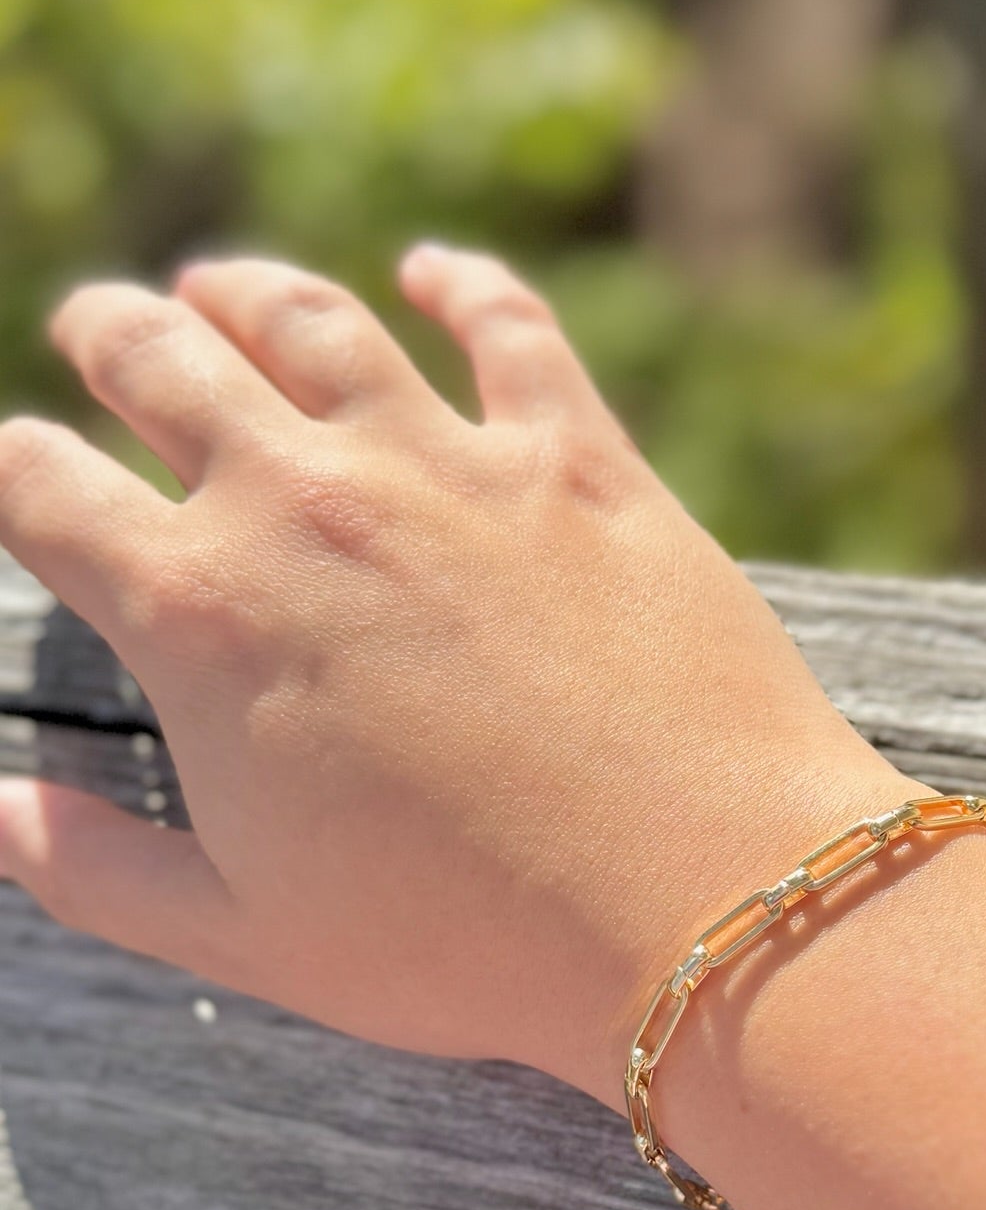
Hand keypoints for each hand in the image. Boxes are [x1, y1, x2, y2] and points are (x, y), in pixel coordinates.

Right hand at [0, 247, 917, 1104]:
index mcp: (199, 614)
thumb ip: (93, 869)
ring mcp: (450, 464)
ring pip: (314, 321)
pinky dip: (463, 284)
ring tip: (216, 287)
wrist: (694, 899)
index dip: (14, 471)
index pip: (45, 488)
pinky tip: (434, 270)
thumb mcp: (247, 937)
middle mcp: (306, 502)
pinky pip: (508, 328)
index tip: (21, 473)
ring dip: (247, 291)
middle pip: (164, 363)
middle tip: (99, 329)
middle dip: (110, 335)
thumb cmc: (465, 939)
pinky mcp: (581, 459)